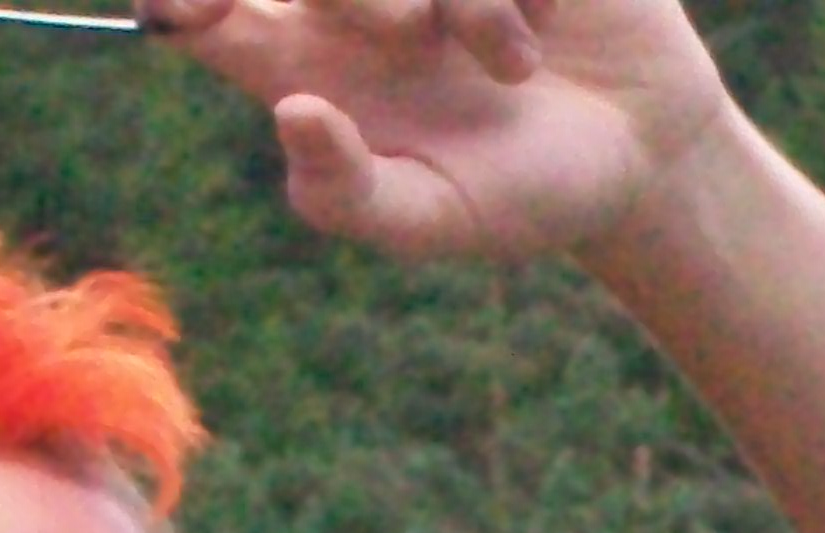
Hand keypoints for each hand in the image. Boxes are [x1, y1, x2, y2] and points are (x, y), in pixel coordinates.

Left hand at [154, 0, 723, 265]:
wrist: (637, 153)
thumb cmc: (518, 195)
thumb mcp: (431, 220)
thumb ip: (349, 192)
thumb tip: (291, 113)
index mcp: (301, 65)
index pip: (206, 11)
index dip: (187, 0)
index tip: (188, 6)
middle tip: (406, 35)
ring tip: (509, 67)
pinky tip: (544, 19)